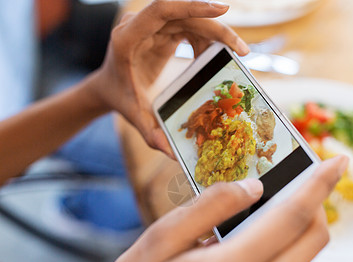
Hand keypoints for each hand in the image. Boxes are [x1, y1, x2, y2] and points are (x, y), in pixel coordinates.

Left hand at [88, 0, 248, 156]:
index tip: (223, 10)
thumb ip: (149, 132)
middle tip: (241, 50)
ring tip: (228, 58)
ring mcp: (151, 25)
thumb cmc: (120, 98)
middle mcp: (140, 25)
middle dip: (216, 29)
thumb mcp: (134, 115)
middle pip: (184, 15)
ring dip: (214, 36)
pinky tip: (210, 58)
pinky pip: (189, 26)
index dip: (192, 6)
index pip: (162, 10)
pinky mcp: (161, 29)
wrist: (108, 87)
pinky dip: (205, 40)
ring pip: (190, 19)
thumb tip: (172, 154)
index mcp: (129, 37)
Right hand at [100, 155, 348, 261]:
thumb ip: (209, 208)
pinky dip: (284, 238)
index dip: (318, 185)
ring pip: (301, 255)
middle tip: (304, 175)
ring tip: (279, 191)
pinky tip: (260, 220)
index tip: (338, 160)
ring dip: (300, 219)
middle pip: (312, 241)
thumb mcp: (159, 240)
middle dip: (318, 202)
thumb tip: (253, 186)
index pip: (290, 219)